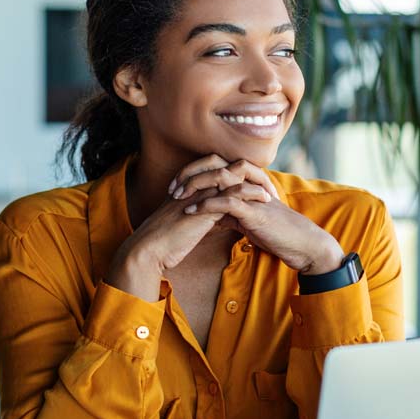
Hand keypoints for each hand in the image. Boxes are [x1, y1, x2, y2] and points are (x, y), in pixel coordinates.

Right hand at [106, 178, 268, 300]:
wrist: (149, 250)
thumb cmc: (163, 242)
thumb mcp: (183, 224)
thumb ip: (198, 216)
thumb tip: (214, 218)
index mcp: (188, 188)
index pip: (216, 171)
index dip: (235, 176)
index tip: (253, 186)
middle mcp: (194, 186)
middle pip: (226, 168)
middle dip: (248, 174)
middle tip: (266, 183)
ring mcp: (199, 194)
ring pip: (232, 177)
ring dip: (253, 183)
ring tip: (270, 192)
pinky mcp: (205, 208)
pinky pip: (233, 195)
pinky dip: (251, 196)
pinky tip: (264, 200)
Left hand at [173, 157, 343, 274]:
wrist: (301, 244)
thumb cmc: (277, 233)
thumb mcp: (248, 221)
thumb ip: (231, 215)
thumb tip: (211, 218)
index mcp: (247, 182)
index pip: (216, 166)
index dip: (194, 172)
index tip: (175, 186)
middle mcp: (249, 183)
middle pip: (214, 164)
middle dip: (190, 173)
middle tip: (172, 188)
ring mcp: (252, 194)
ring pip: (219, 177)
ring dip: (195, 185)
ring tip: (178, 197)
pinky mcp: (255, 210)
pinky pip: (227, 201)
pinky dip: (207, 205)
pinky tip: (192, 212)